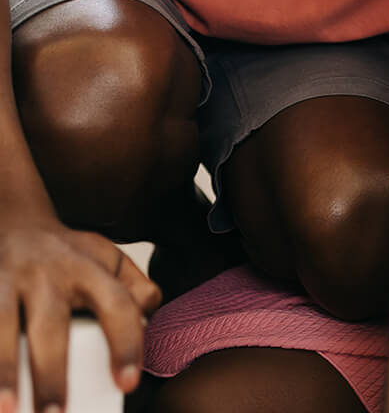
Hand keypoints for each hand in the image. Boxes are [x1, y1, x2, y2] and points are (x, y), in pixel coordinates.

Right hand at [0, 215, 159, 410]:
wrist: (14, 220)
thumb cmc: (68, 255)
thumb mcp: (108, 258)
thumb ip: (135, 286)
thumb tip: (149, 316)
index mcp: (89, 269)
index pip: (116, 306)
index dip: (125, 344)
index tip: (127, 384)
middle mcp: (46, 275)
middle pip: (50, 327)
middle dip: (51, 374)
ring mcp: (6, 281)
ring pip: (2, 327)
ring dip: (4, 371)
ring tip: (8, 410)